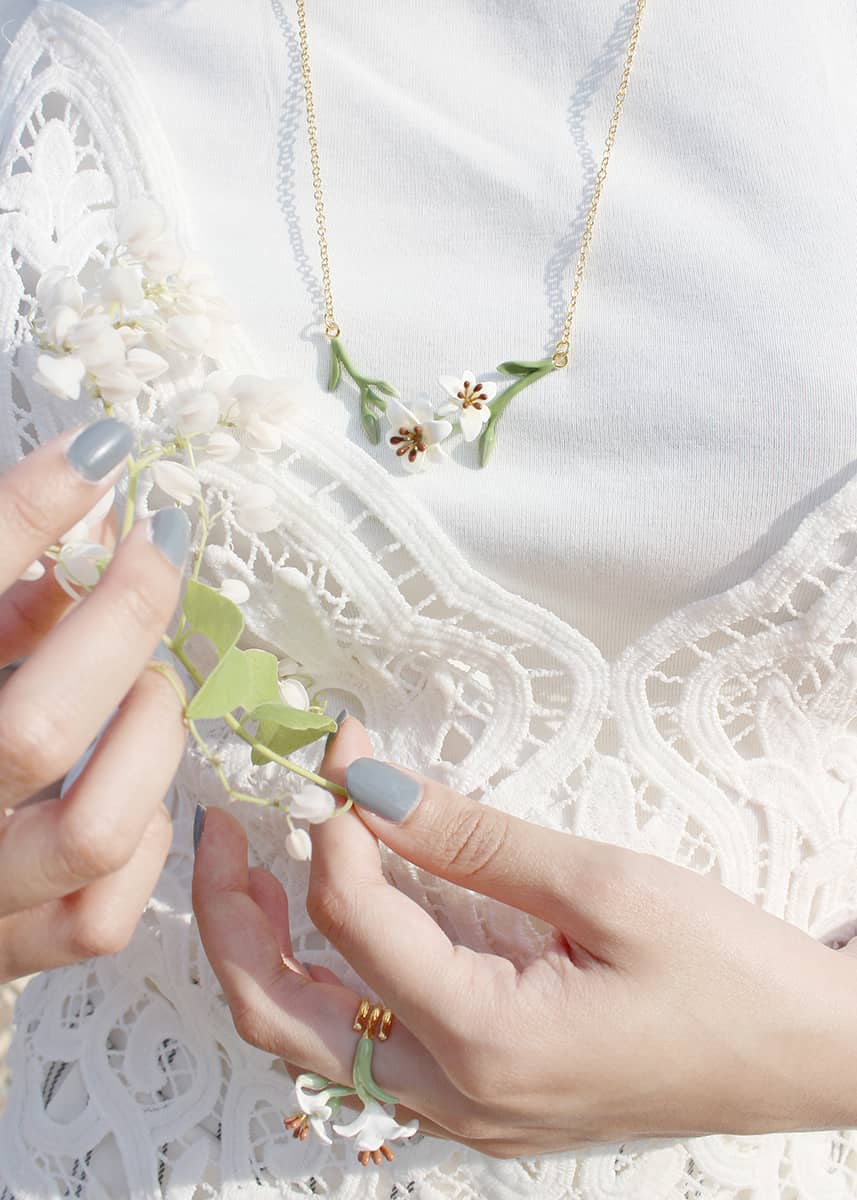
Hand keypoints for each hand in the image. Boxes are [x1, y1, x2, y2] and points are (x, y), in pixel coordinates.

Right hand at [0, 420, 188, 981]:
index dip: (29, 513)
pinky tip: (138, 789)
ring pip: (93, 831)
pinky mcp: (7, 952)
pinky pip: (102, 913)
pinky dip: (147, 841)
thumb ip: (0, 584)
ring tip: (150, 687)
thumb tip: (92, 506)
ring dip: (149, 741)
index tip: (107, 452)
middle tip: (151, 562)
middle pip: (36, 731)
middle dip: (120, 630)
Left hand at [193, 713, 856, 1157]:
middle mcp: (454, 1094)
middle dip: (231, 916)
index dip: (332, 821)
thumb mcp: (603, 885)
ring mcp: (463, 1109)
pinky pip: (364, 1047)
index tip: (339, 750)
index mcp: (484, 1041)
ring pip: (310, 1042)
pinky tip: (335, 919)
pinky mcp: (481, 1097)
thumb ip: (469, 837)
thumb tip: (365, 784)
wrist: (806, 1056)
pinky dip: (325, 980)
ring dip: (266, 953)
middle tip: (223, 828)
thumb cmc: (726, 974)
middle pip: (280, 1014)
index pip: (351, 919)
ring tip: (255, 867)